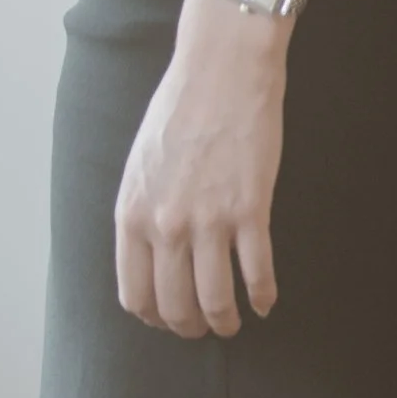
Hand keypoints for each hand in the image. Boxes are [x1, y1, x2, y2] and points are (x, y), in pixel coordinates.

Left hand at [113, 0, 286, 336]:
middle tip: (202, 329)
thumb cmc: (180, 106)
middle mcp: (165, 225)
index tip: (167, 319)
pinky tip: (265, 301)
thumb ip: (142, 210)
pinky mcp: (250, 208)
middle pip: (175, 304)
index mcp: (131, 213)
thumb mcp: (140, 163)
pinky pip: (257, 271)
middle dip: (189, 327)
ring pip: (215, 298)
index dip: (153, 316)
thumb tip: (152, 254)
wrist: (222, 68)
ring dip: (225, 321)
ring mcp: (209, 219)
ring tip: (234, 323)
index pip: (135, 292)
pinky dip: (263, 295)